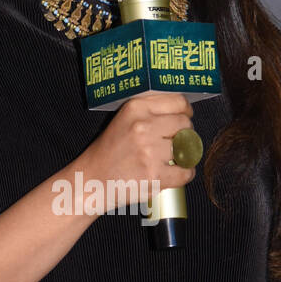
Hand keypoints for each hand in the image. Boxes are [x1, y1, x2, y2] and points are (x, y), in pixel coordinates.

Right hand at [80, 91, 196, 212]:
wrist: (92, 179)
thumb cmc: (109, 151)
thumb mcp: (124, 119)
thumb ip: (150, 111)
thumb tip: (182, 110)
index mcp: (136, 108)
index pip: (178, 102)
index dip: (186, 111)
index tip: (185, 118)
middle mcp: (143, 126)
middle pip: (185, 124)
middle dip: (184, 134)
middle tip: (174, 142)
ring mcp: (149, 152)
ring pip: (187, 148)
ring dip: (183, 155)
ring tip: (170, 159)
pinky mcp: (154, 175)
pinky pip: (186, 172)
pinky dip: (184, 174)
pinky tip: (174, 173)